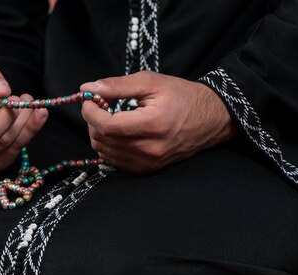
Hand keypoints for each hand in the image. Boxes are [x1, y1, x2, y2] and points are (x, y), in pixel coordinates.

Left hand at [80, 71, 236, 173]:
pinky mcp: (147, 170)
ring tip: (110, 117)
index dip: (91, 112)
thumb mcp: (151, 82)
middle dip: (93, 121)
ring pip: (105, 152)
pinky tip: (119, 132)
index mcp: (153, 125)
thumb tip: (88, 88)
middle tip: (101, 105)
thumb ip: (117, 85)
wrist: (209, 119)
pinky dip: (110, 146)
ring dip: (100, 133)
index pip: (107, 126)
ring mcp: (148, 163)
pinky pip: (115, 160)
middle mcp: (150, 149)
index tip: (90, 99)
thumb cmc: (181, 96)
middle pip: (103, 140)